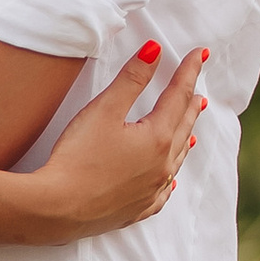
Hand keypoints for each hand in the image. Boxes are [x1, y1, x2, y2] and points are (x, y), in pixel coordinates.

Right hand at [27, 42, 208, 236]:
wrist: (58, 209)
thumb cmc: (77, 158)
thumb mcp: (104, 110)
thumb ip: (131, 78)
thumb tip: (154, 51)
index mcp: (158, 138)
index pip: (179, 95)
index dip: (189, 71)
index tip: (200, 54)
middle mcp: (162, 166)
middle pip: (183, 126)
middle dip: (190, 104)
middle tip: (198, 89)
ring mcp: (151, 191)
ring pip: (177, 158)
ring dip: (185, 138)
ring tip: (191, 128)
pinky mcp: (136, 209)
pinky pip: (164, 191)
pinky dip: (170, 177)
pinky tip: (171, 177)